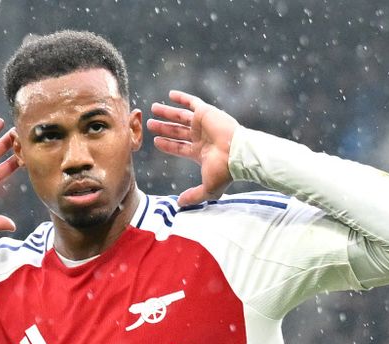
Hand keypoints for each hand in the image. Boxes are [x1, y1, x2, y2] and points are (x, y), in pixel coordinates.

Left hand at [147, 90, 238, 205]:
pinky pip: (192, 102)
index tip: (155, 141)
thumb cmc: (225, 171)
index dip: (167, 145)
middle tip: (150, 124)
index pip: (180, 148)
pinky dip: (182, 98)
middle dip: (164, 127)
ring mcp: (203, 125)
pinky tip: (170, 95)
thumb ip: (194, 196)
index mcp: (201, 153)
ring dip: (167, 113)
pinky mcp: (207, 113)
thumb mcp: (208, 189)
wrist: (238, 154)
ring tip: (153, 108)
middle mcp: (201, 137)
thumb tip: (179, 204)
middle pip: (177, 131)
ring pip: (181, 117)